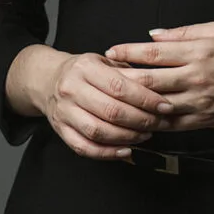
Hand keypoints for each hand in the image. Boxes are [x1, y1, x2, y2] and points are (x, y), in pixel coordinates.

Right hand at [32, 48, 176, 159]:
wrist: (49, 80)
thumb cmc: (84, 72)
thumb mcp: (104, 61)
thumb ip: (128, 72)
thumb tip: (160, 87)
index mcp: (85, 68)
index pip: (119, 86)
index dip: (145, 99)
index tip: (164, 106)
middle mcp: (71, 89)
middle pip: (111, 111)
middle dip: (141, 120)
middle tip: (159, 123)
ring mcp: (64, 112)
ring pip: (98, 131)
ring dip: (127, 137)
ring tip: (145, 135)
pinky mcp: (60, 130)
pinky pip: (84, 147)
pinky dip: (107, 153)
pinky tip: (126, 150)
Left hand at [103, 20, 213, 132]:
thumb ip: (184, 32)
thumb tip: (154, 36)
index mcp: (198, 52)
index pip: (153, 53)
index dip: (128, 53)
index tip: (111, 52)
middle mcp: (195, 78)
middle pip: (148, 81)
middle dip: (122, 79)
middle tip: (105, 77)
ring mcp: (199, 102)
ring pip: (156, 106)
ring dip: (133, 103)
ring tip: (115, 98)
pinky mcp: (204, 120)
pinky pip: (172, 124)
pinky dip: (153, 122)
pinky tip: (139, 117)